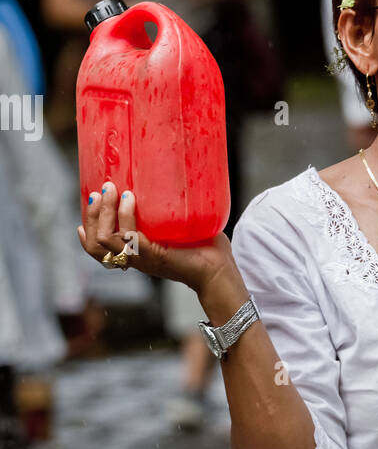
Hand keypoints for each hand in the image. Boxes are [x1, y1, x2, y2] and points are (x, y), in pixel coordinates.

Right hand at [78, 181, 235, 297]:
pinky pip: (130, 237)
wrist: (220, 271)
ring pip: (105, 240)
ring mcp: (143, 259)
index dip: (87, 231)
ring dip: (104, 212)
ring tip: (110, 189)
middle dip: (92, 216)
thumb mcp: (178, 227)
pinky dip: (126, 216)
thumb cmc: (204, 248)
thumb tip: (169, 177)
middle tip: (99, 191)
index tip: (87, 208)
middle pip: (96, 245)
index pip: (99, 250)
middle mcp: (135, 259)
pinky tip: (129, 198)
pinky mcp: (154, 256)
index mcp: (137, 254)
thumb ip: (168, 210)